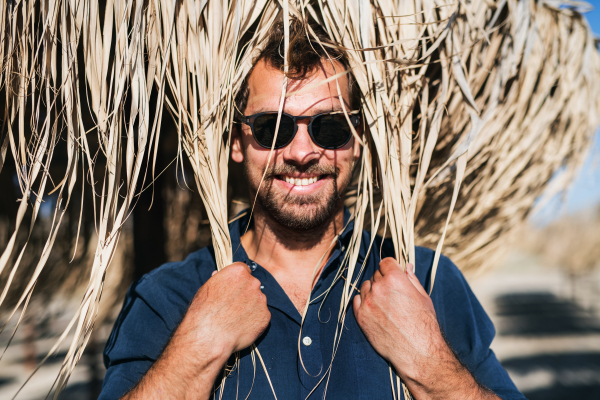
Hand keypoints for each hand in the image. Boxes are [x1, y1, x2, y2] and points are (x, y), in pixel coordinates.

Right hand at [123, 262, 269, 399]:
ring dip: (251, 306)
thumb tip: (219, 274)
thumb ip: (219, 279)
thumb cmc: (203, 312)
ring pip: (258, 300)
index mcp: (238, 271)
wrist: (208, 337)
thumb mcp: (206, 288)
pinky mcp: (265, 316)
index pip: (244, 270)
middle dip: (245, 293)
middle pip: (252, 284)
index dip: (238, 280)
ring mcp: (261, 299)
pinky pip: (261, 315)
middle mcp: (253, 282)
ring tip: (236, 319)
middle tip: (233, 306)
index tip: (233, 289)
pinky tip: (242, 326)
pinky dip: (255, 320)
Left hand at [353, 258, 493, 399]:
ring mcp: (368, 302)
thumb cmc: (424, 324)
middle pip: (376, 274)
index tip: (393, 273)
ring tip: (385, 303)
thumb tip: (406, 266)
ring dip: (373, 290)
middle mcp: (379, 287)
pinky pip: (357, 300)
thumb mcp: (422, 296)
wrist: (417, 351)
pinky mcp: (360, 316)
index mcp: (395, 278)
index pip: (386, 262)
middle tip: (393, 293)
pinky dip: (364, 302)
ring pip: (366, 286)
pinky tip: (375, 309)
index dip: (391, 267)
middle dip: (383, 280)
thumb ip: (411, 279)